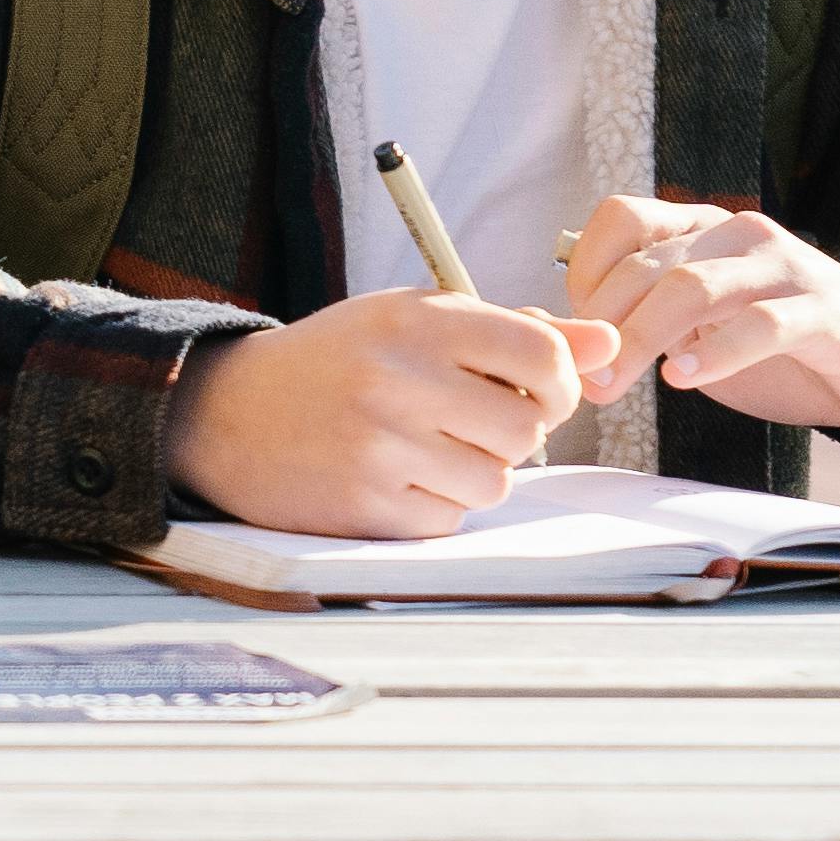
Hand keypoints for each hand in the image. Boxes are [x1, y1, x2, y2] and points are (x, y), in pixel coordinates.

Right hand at [163, 286, 624, 537]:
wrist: (229, 412)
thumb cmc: (340, 360)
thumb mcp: (414, 321)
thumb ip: (513, 331)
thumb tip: (609, 345)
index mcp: (418, 320)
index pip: (542, 353)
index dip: (554, 380)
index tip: (530, 388)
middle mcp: (400, 379)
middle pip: (527, 429)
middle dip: (509, 432)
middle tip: (464, 420)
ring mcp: (382, 446)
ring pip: (494, 481)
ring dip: (473, 472)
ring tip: (424, 448)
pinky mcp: (367, 505)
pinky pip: (450, 519)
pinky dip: (433, 505)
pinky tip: (392, 476)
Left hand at [555, 193, 839, 437]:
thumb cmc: (779, 347)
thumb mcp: (702, 327)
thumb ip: (645, 319)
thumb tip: (567, 334)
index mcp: (703, 228)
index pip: (623, 219)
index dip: (587, 272)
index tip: (574, 331)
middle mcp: (740, 233)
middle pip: (650, 263)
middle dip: (605, 323)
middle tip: (584, 380)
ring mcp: (786, 268)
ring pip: (695, 288)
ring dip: (644, 339)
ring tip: (615, 387)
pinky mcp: (828, 312)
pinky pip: (763, 323)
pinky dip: (716, 352)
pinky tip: (684, 380)